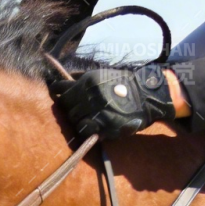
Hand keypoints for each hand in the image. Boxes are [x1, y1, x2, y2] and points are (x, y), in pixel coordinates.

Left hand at [55, 64, 179, 138]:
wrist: (146, 96)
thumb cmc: (125, 85)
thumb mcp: (102, 75)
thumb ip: (84, 77)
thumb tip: (68, 77)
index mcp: (87, 81)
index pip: (61, 88)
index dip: (58, 94)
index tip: (59, 97)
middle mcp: (89, 95)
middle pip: (66, 106)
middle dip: (70, 109)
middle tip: (78, 112)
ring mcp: (96, 111)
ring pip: (74, 119)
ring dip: (78, 121)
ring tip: (87, 120)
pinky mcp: (104, 125)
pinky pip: (85, 130)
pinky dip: (86, 130)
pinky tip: (93, 128)